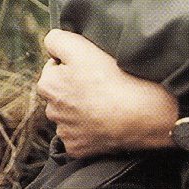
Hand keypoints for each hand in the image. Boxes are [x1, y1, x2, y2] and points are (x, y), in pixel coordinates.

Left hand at [38, 29, 179, 157]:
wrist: (140, 114)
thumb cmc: (113, 78)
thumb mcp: (82, 47)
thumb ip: (57, 40)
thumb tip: (51, 44)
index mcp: (48, 84)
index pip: (55, 66)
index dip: (74, 62)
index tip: (92, 66)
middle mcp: (51, 111)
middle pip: (62, 91)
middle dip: (76, 86)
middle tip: (101, 82)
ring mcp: (66, 132)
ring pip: (71, 114)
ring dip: (83, 108)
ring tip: (106, 101)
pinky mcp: (79, 149)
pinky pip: (81, 135)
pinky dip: (90, 129)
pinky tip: (106, 120)